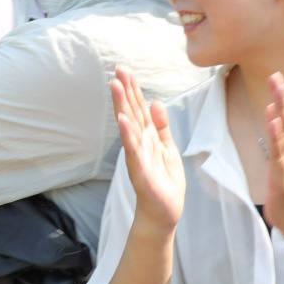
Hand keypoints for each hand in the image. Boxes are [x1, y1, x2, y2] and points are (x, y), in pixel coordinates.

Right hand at [111, 66, 184, 232]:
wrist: (164, 213)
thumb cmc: (164, 182)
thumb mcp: (167, 148)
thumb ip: (161, 127)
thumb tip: (156, 102)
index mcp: (147, 137)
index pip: (138, 108)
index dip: (132, 89)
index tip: (124, 70)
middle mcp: (139, 143)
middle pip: (131, 112)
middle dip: (124, 92)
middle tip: (117, 70)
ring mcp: (138, 156)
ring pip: (129, 127)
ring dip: (122, 106)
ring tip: (115, 87)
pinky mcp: (141, 171)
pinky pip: (134, 151)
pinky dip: (128, 136)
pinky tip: (123, 121)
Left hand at [262, 73, 283, 239]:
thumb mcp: (279, 166)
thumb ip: (278, 147)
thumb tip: (273, 127)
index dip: (282, 99)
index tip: (277, 78)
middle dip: (282, 97)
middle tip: (277, 75)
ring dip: (280, 109)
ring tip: (278, 89)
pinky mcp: (283, 173)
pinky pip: (279, 150)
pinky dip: (276, 133)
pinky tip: (274, 119)